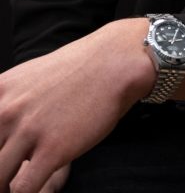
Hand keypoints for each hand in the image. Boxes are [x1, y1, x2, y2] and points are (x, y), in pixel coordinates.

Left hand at [0, 19, 153, 192]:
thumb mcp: (28, 77)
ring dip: (6, 188)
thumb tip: (0, 126)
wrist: (114, 63)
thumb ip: (6, 102)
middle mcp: (7, 111)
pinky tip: (37, 192)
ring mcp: (30, 130)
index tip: (2, 156)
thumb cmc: (76, 71)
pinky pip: (24, 189)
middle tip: (8, 177)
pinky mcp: (52, 149)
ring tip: (17, 187)